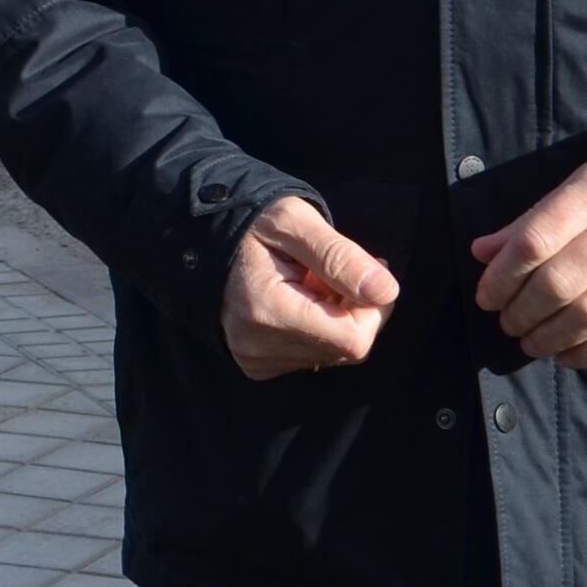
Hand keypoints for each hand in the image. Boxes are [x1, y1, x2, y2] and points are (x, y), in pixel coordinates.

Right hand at [224, 197, 398, 378]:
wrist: (201, 241)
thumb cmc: (250, 223)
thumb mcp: (295, 222)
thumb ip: (341, 256)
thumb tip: (386, 292)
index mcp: (266, 311)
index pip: (353, 338)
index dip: (373, 308)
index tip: (367, 269)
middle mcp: (257, 346)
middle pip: (346, 348)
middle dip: (354, 309)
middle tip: (334, 270)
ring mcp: (255, 360)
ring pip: (331, 353)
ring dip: (336, 318)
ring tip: (311, 282)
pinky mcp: (256, 365)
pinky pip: (310, 356)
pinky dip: (317, 329)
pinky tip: (297, 300)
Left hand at [472, 145, 586, 367]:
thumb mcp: (583, 184)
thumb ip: (534, 220)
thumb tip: (482, 252)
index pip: (538, 239)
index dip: (503, 275)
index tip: (487, 297)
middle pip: (564, 280)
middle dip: (524, 311)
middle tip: (507, 324)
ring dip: (553, 337)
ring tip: (531, 343)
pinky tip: (569, 356)